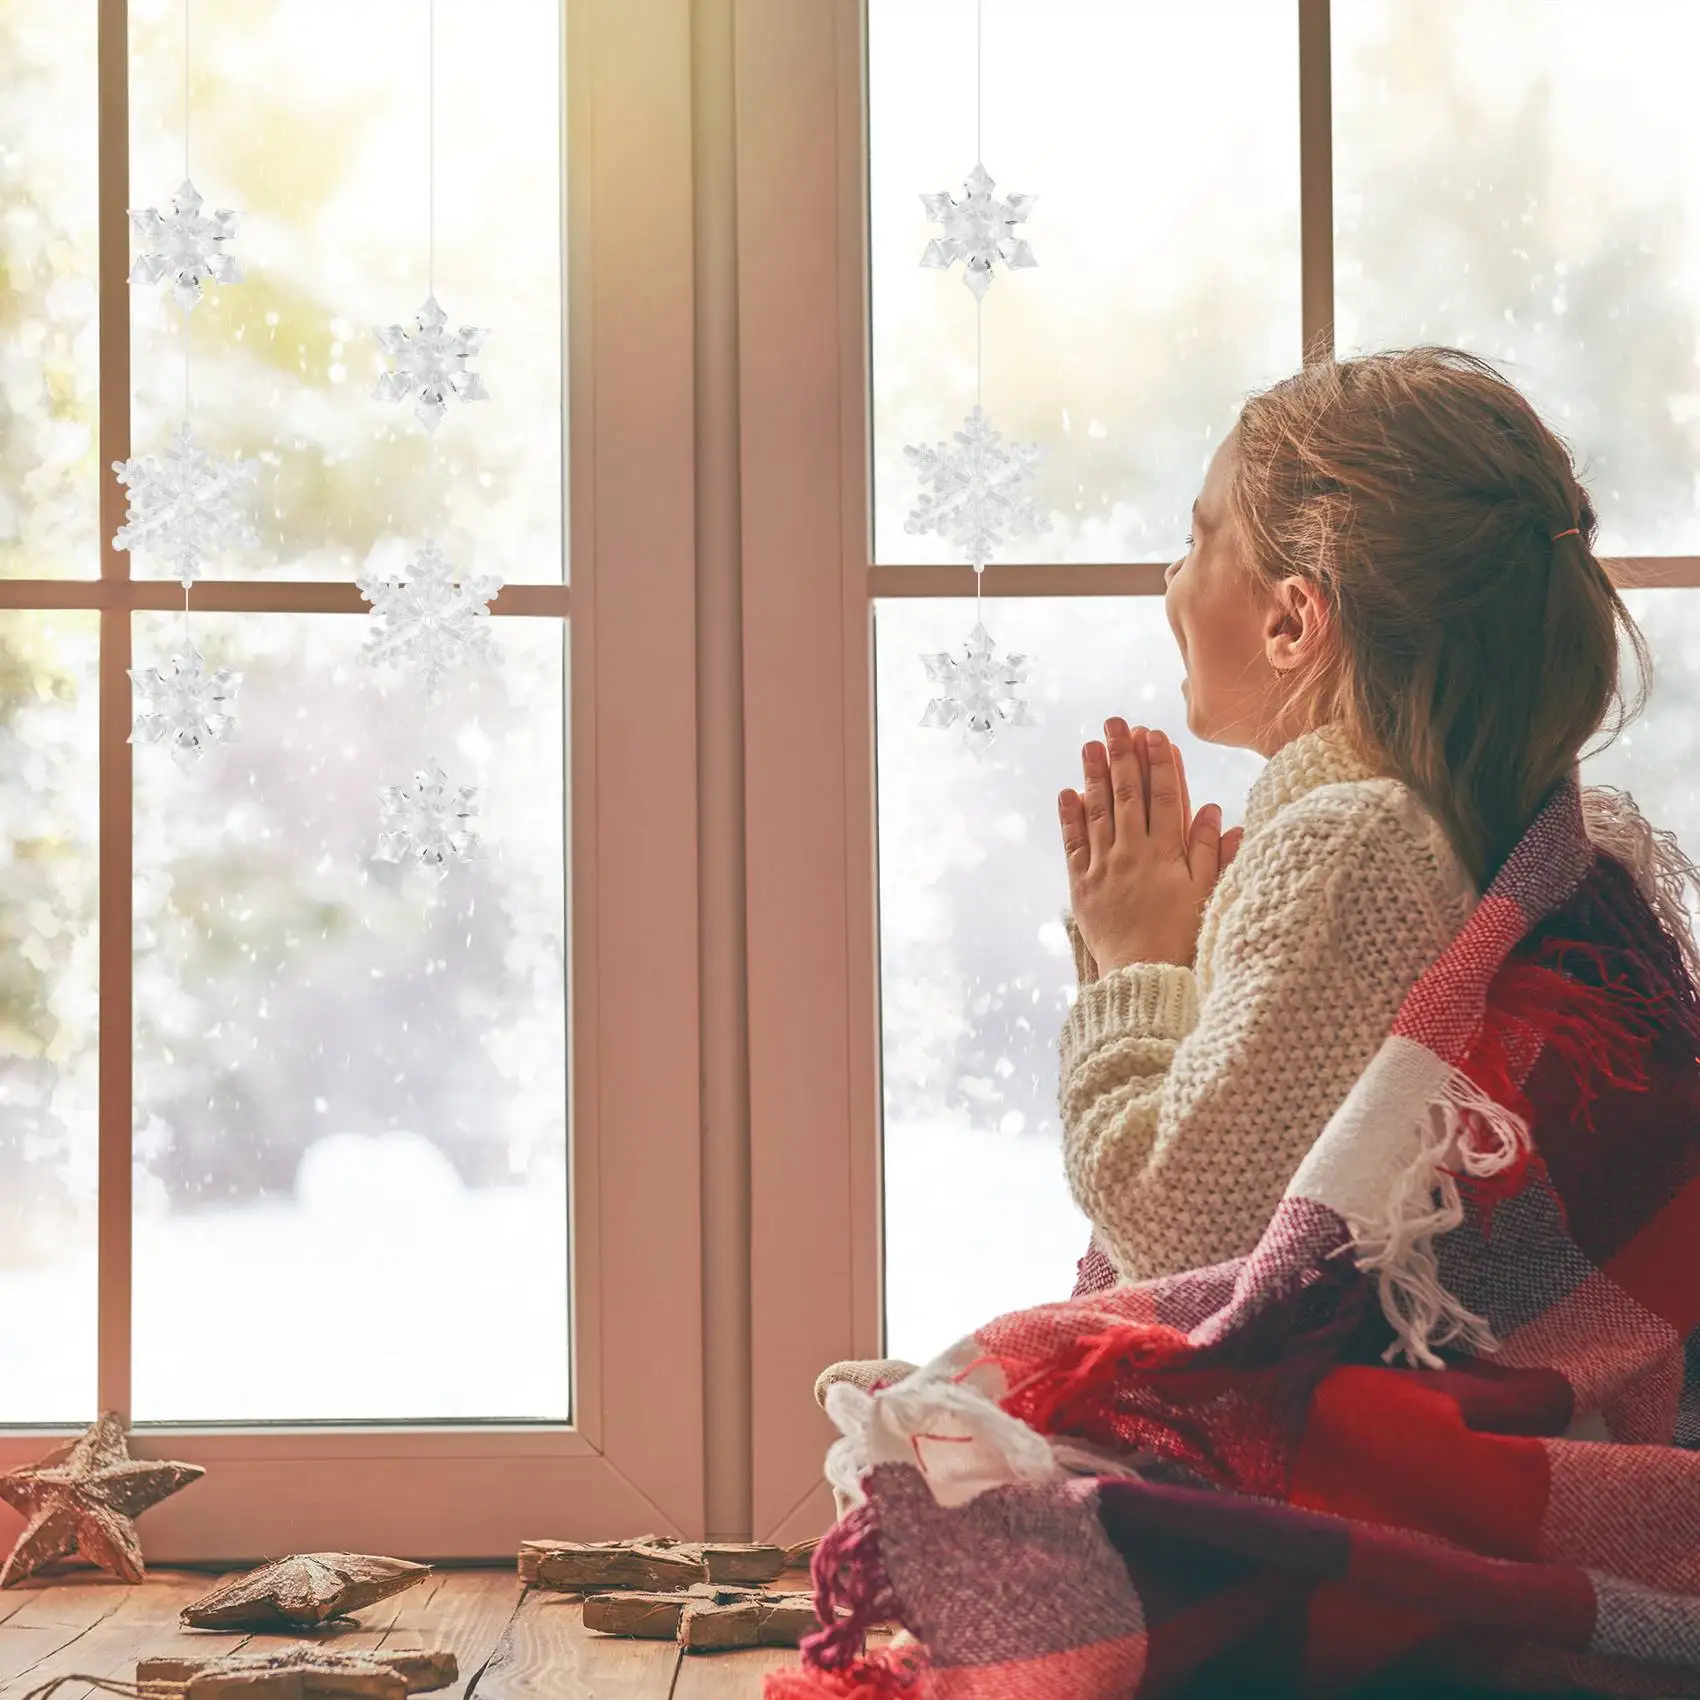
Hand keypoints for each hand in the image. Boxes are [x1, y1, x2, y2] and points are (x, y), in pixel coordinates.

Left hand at [1058, 720, 1242, 971]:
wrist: (1144, 976)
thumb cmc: (1183, 936)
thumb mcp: (1207, 893)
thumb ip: (1210, 850)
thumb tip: (1213, 810)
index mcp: (1167, 853)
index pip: (1164, 796)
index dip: (1159, 762)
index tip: (1154, 734)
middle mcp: (1132, 853)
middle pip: (1127, 794)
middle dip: (1123, 755)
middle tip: (1116, 723)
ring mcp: (1104, 867)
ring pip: (1098, 811)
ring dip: (1094, 775)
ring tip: (1091, 745)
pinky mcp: (1081, 885)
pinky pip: (1073, 845)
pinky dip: (1070, 817)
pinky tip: (1068, 792)